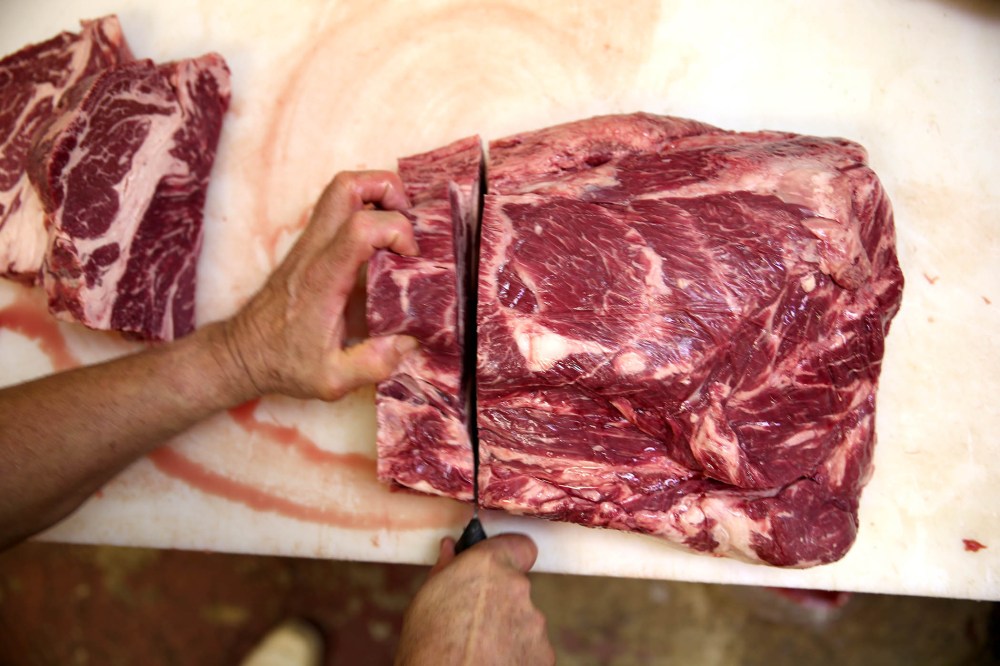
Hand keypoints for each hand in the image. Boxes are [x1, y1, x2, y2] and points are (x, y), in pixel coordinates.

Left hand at [223, 171, 418, 400]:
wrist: (243, 353)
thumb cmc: (285, 364)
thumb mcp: (332, 380)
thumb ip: (373, 363)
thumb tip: (409, 340)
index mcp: (323, 279)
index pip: (361, 227)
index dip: (397, 230)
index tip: (410, 257)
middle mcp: (314, 251)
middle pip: (347, 186)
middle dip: (388, 190)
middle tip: (407, 224)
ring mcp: (309, 243)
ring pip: (340, 188)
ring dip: (376, 194)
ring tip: (396, 227)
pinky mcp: (308, 246)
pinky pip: (337, 208)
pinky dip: (365, 209)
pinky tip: (379, 242)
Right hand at [396, 534, 554, 665]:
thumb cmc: (428, 648)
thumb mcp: (425, 601)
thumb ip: (445, 570)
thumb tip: (450, 549)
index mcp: (487, 566)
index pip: (520, 546)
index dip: (511, 556)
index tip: (500, 566)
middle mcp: (518, 588)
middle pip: (516, 587)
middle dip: (500, 599)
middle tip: (474, 620)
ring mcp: (534, 623)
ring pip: (523, 619)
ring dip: (507, 629)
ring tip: (480, 647)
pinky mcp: (543, 654)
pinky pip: (530, 647)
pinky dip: (516, 655)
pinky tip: (493, 662)